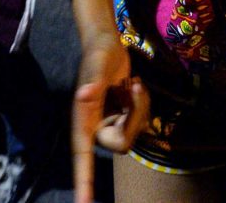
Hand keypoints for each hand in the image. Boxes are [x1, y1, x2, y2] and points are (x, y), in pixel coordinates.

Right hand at [72, 34, 149, 202]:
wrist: (107, 44)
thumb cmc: (98, 54)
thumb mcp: (97, 66)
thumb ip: (92, 82)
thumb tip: (85, 95)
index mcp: (83, 122)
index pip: (82, 157)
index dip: (84, 181)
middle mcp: (95, 127)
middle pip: (123, 142)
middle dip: (135, 116)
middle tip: (134, 87)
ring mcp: (109, 123)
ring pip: (135, 131)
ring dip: (141, 106)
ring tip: (132, 83)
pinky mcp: (122, 117)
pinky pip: (141, 121)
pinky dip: (143, 103)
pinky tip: (133, 86)